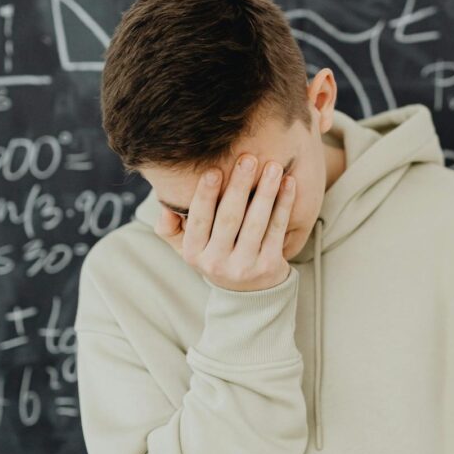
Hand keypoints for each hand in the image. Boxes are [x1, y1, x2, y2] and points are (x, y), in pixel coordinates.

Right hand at [153, 155, 295, 291]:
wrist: (248, 293)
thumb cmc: (217, 255)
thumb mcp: (188, 246)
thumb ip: (170, 226)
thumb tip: (165, 206)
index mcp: (194, 253)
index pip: (198, 220)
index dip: (205, 195)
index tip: (214, 170)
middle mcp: (216, 263)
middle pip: (229, 219)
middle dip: (239, 186)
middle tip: (248, 159)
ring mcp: (245, 267)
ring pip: (256, 223)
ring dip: (266, 192)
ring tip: (273, 167)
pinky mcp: (269, 266)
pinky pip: (278, 230)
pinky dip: (284, 205)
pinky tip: (289, 183)